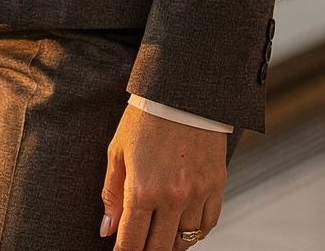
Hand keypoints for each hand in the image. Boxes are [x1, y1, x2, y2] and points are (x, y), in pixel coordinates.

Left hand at [101, 105, 227, 247]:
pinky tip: (183, 229)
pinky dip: (195, 234)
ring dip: (170, 245)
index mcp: (141, 189)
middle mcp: (171, 197)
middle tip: (139, 247)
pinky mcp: (216, 185)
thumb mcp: (118, 151)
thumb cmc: (145, 118)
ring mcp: (196, 193)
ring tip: (160, 239)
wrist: (182, 90)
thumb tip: (108, 230)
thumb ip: (112, 194)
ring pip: (184, 241)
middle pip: (158, 249)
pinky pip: (207, 225)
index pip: (131, 243)